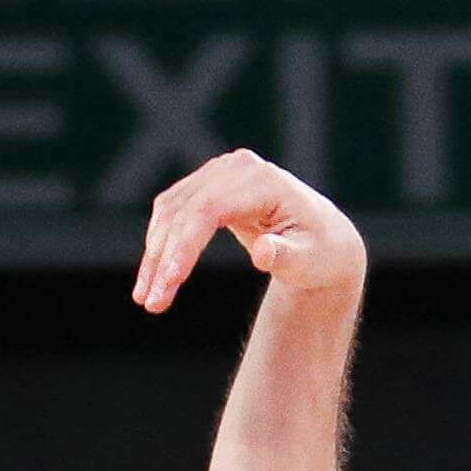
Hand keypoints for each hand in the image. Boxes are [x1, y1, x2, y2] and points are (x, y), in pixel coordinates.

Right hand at [131, 150, 368, 311]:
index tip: (171, 281)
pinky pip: (172, 212)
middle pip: (185, 210)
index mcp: (264, 181)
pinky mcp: (207, 184)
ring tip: (147, 297)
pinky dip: (159, 243)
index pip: (210, 209)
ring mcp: (219, 172)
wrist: (323, 239)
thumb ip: (287, 257)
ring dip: (154, 254)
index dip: (185, 244)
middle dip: (163, 258)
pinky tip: (155, 275)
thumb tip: (263, 252)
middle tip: (151, 302)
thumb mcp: (311, 262)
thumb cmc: (319, 254)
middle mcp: (237, 168)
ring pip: (171, 211)